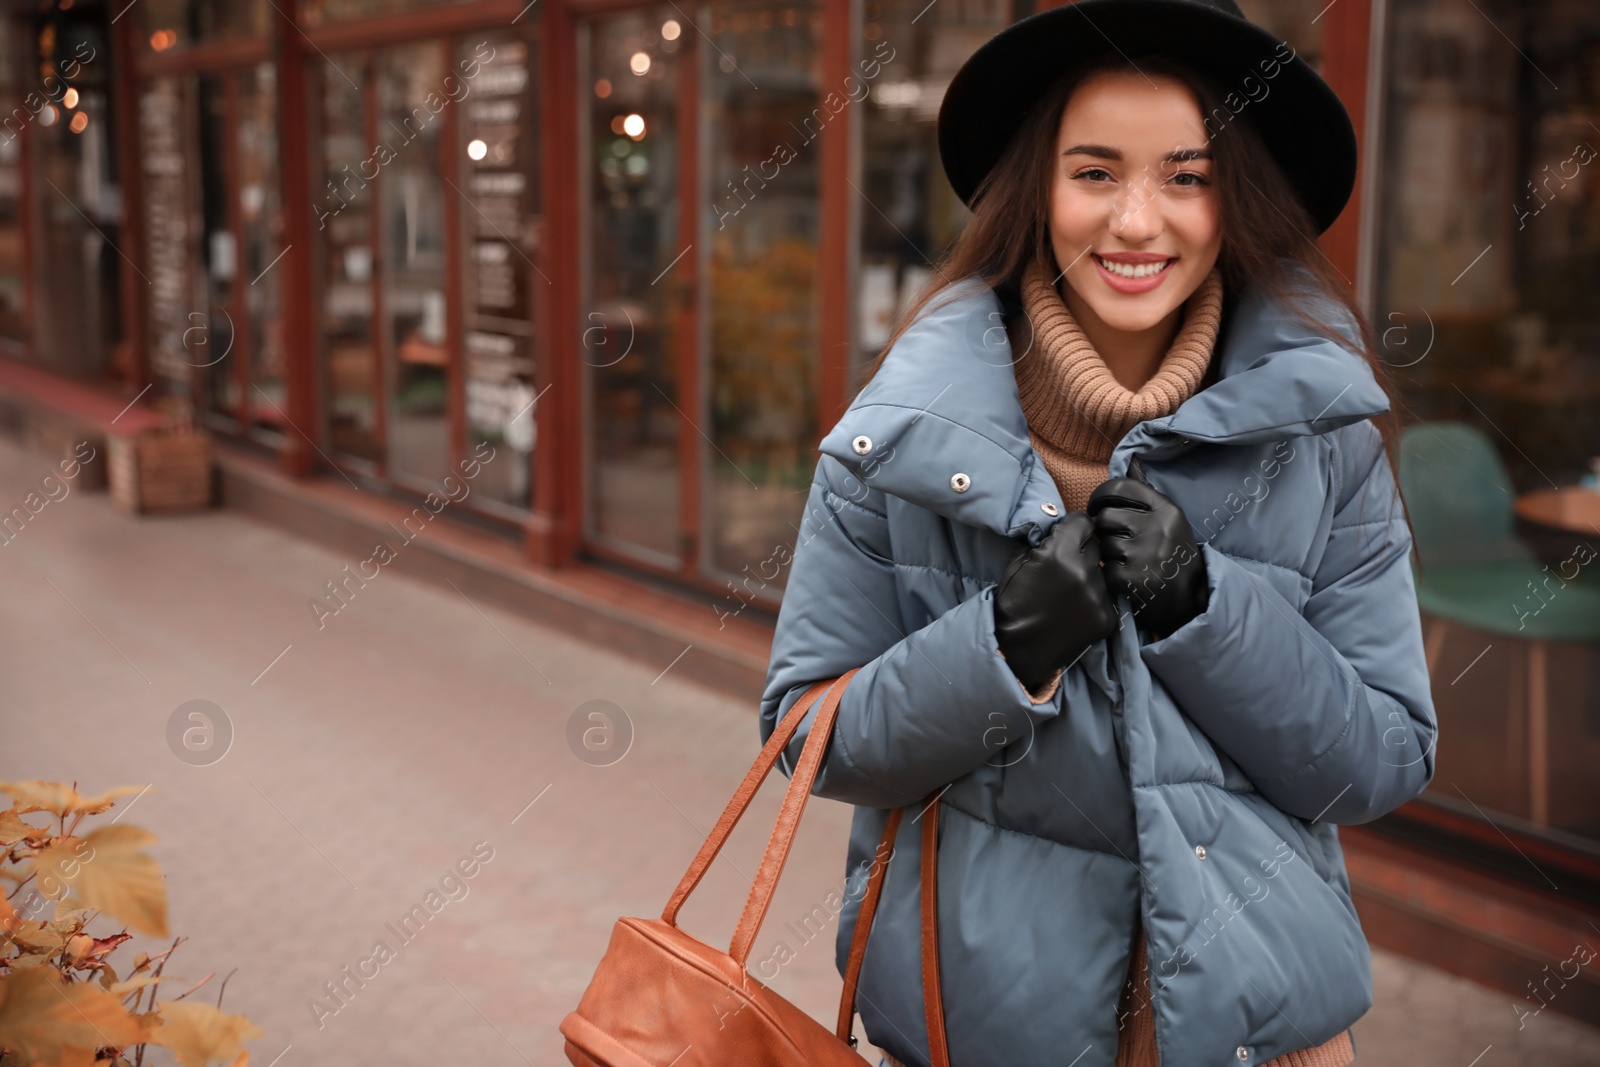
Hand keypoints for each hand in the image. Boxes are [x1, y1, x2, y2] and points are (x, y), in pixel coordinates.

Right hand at [993, 512, 1119, 691]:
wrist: (1019, 652)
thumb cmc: (1012, 605)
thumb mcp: (1014, 564)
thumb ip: (1036, 541)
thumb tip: (1050, 527)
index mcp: (1058, 555)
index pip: (1082, 521)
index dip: (1071, 527)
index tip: (1065, 536)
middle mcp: (1084, 572)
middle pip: (1095, 545)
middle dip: (1080, 550)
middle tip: (1064, 566)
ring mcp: (1098, 597)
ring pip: (1101, 572)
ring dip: (1088, 575)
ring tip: (1069, 592)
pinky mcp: (1108, 617)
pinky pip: (1106, 596)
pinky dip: (1093, 599)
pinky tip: (1075, 609)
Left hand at [1086, 478, 1208, 639]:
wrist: (1192, 602)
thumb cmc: (1175, 558)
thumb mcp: (1171, 524)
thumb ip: (1146, 503)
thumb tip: (1126, 466)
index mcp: (1167, 510)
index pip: (1121, 487)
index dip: (1100, 495)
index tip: (1096, 506)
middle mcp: (1157, 528)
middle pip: (1105, 517)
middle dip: (1105, 530)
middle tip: (1118, 542)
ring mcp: (1144, 554)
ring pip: (1104, 543)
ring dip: (1109, 554)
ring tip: (1130, 563)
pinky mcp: (1132, 578)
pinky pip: (1105, 568)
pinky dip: (1111, 575)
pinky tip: (1129, 579)